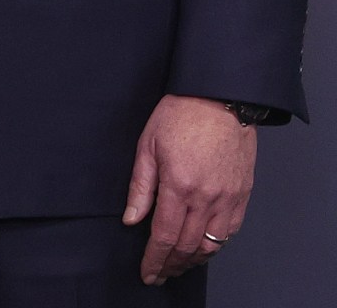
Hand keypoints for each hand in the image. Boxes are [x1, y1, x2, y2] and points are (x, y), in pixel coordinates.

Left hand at [123, 94, 255, 284]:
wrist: (220, 99)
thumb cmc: (179, 116)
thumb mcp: (147, 146)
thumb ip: (140, 188)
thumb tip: (131, 220)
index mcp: (178, 186)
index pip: (164, 236)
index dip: (154, 259)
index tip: (147, 273)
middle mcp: (206, 197)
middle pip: (189, 246)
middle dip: (172, 265)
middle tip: (160, 275)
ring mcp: (228, 198)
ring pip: (213, 244)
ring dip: (194, 260)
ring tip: (178, 266)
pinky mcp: (243, 194)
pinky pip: (231, 231)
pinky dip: (216, 245)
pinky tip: (203, 248)